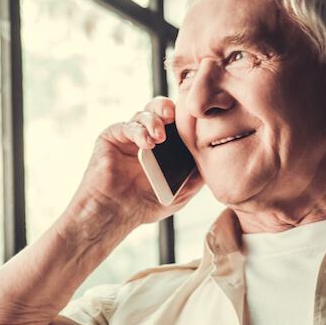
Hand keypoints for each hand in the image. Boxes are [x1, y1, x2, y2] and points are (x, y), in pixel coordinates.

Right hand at [68, 97, 204, 228]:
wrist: (114, 214)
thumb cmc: (143, 206)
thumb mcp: (180, 193)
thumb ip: (196, 175)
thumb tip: (214, 157)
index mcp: (163, 147)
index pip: (176, 123)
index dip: (184, 118)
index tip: (193, 120)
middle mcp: (146, 137)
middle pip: (159, 110)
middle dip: (167, 109)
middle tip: (173, 116)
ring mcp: (128, 136)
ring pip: (143, 113)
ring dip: (154, 121)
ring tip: (159, 137)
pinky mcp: (111, 137)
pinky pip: (126, 125)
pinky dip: (138, 130)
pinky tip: (146, 143)